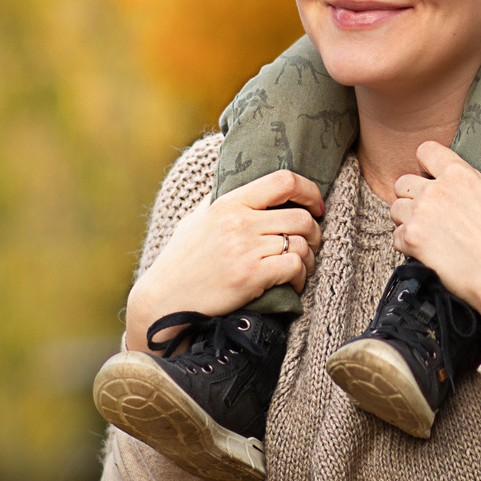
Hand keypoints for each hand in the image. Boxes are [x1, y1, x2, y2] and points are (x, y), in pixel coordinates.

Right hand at [123, 170, 326, 352]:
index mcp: (230, 202)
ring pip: (302, 244)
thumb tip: (242, 182)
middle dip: (314, 232)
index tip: (315, 205)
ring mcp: (246, 249)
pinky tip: (292, 284)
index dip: (309, 190)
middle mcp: (240, 221)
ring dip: (309, 258)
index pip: (284, 180)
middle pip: (301, 217)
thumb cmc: (182, 260)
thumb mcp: (197, 219)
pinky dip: (301, 277)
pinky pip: (295, 267)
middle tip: (311, 243)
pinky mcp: (251, 276)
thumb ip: (221, 200)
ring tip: (301, 266)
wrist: (165, 299)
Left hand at [388, 143, 480, 323]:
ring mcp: (422, 215)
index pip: (426, 150)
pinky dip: (405, 245)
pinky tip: (426, 254)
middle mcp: (437, 190)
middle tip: (432, 212)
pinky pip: (394, 236)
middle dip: (414, 194)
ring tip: (428, 234)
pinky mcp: (413, 241)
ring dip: (407, 219)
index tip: (438, 177)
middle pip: (405, 180)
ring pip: (395, 207)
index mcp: (463, 175)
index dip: (429, 163)